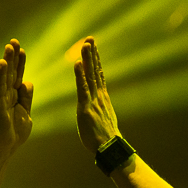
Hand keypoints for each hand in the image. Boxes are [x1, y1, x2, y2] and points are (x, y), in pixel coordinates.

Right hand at [0, 39, 33, 155]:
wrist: (4, 149)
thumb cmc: (14, 134)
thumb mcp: (26, 114)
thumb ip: (27, 98)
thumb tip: (27, 81)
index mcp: (13, 97)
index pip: (17, 76)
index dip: (20, 64)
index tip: (22, 50)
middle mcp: (5, 95)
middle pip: (10, 72)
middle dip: (13, 57)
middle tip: (14, 40)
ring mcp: (0, 99)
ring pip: (5, 76)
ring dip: (7, 60)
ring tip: (9, 46)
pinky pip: (0, 87)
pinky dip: (1, 74)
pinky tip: (2, 62)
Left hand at [74, 36, 119, 153]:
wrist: (109, 148)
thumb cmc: (105, 139)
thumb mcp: (103, 120)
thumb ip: (99, 110)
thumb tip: (98, 109)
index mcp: (102, 99)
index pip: (98, 76)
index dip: (95, 61)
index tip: (93, 48)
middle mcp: (99, 96)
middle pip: (95, 71)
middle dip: (92, 54)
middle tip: (90, 38)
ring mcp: (94, 101)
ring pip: (90, 76)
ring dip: (87, 59)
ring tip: (85, 44)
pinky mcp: (86, 108)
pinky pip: (83, 89)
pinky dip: (80, 75)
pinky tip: (78, 63)